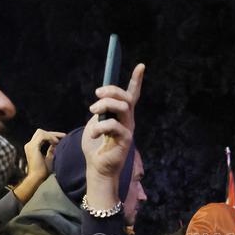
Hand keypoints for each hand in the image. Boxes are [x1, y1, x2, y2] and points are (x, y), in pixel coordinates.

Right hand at [13, 128, 65, 203]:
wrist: (37, 178)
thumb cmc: (43, 171)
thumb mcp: (50, 158)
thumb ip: (51, 151)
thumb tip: (57, 144)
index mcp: (32, 147)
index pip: (42, 136)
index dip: (52, 135)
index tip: (63, 137)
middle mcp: (29, 145)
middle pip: (41, 132)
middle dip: (53, 133)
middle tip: (64, 136)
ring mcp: (30, 145)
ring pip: (41, 132)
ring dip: (52, 135)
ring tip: (59, 142)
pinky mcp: (33, 147)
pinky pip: (42, 136)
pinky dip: (50, 137)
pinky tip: (56, 143)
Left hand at [81, 64, 144, 206]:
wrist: (97, 168)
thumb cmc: (95, 148)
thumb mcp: (94, 124)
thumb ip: (100, 113)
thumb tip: (102, 104)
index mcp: (121, 115)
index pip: (131, 95)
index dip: (136, 80)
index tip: (141, 66)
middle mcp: (128, 120)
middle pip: (126, 97)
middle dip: (111, 91)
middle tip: (96, 95)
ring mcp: (128, 129)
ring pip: (122, 107)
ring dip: (105, 105)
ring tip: (93, 110)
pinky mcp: (125, 140)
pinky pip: (114, 125)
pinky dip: (100, 126)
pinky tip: (94, 134)